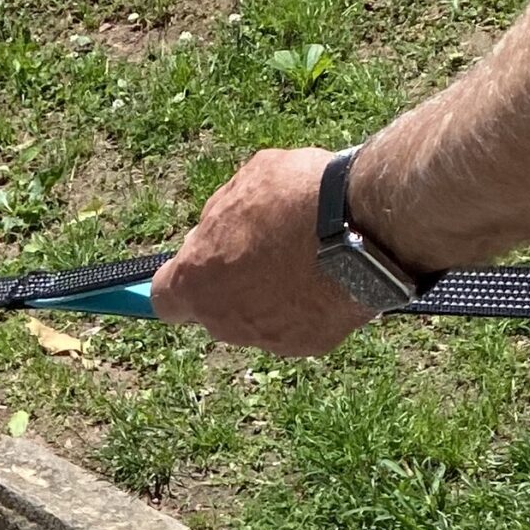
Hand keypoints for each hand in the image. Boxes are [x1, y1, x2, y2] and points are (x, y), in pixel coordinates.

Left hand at [150, 147, 376, 356]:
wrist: (363, 226)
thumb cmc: (295, 198)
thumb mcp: (244, 185)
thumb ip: (219, 216)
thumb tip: (213, 230)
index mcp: (196, 282)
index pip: (165, 299)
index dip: (182, 279)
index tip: (195, 265)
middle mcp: (224, 321)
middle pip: (215, 309)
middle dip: (231, 284)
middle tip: (261, 249)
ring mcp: (267, 338)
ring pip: (257, 320)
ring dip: (270, 295)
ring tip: (302, 257)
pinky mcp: (309, 345)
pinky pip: (298, 325)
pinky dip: (307, 305)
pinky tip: (327, 273)